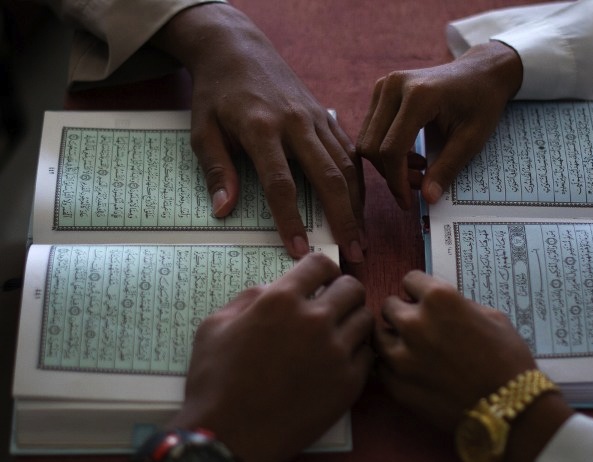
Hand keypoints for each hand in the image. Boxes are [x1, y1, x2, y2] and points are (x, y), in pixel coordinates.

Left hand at [152, 4, 364, 261]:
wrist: (238, 49)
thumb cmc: (217, 93)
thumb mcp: (203, 129)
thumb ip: (216, 169)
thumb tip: (223, 210)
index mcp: (261, 128)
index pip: (281, 183)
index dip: (291, 220)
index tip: (299, 251)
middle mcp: (296, 123)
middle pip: (328, 177)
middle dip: (344, 219)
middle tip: (354, 253)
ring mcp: (316, 118)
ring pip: (347, 166)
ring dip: (357, 205)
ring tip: (362, 238)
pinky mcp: (326, 116)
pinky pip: (349, 151)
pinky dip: (358, 181)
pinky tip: (360, 206)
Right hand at [170, 253, 373, 461]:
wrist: (228, 437)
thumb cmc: (214, 381)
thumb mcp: (215, 325)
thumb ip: (250, 298)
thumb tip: (275, 288)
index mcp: (281, 300)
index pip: (321, 264)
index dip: (322, 270)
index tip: (322, 280)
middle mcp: (314, 320)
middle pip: (353, 288)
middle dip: (343, 292)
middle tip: (333, 306)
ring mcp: (335, 352)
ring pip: (366, 320)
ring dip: (353, 321)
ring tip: (338, 334)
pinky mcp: (349, 384)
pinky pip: (368, 355)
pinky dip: (357, 353)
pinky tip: (340, 360)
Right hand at [357, 42, 521, 209]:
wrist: (481, 71)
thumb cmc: (481, 102)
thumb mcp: (471, 140)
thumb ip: (447, 169)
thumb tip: (428, 198)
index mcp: (418, 95)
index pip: (391, 149)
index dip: (397, 181)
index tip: (408, 202)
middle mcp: (394, 86)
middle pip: (373, 146)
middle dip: (391, 174)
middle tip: (419, 185)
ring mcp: (384, 85)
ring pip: (368, 140)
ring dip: (387, 164)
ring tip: (419, 170)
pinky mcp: (381, 90)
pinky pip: (371, 130)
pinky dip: (386, 150)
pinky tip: (411, 155)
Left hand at [375, 270, 537, 429]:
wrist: (509, 410)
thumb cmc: (508, 359)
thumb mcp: (491, 316)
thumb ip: (457, 305)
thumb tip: (439, 306)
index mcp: (439, 299)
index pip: (410, 280)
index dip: (420, 291)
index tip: (426, 301)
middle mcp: (413, 323)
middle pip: (389, 306)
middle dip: (404, 312)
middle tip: (421, 327)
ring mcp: (400, 357)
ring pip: (378, 336)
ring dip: (394, 338)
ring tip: (413, 349)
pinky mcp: (396, 386)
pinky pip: (381, 367)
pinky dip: (393, 366)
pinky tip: (413, 371)